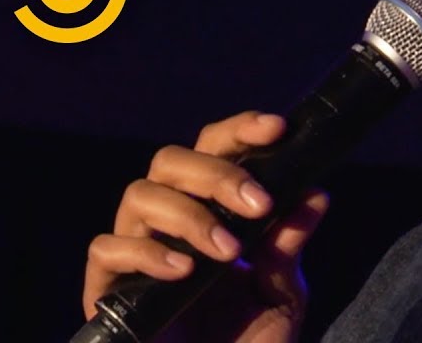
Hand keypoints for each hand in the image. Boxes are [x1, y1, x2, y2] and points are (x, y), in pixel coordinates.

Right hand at [83, 111, 329, 342]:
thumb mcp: (281, 293)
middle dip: (218, 174)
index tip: (277, 129)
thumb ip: (289, 247)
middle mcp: (169, 221)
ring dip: (190, 215)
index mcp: (212, 209)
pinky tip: (184, 270)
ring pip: (140, 195)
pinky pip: (108, 250)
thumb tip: (315, 194)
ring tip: (228, 251)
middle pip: (171, 160)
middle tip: (258, 205)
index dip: (241, 131)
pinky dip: (146, 253)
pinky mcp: (106, 288)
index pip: (215, 149)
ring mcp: (136, 251)